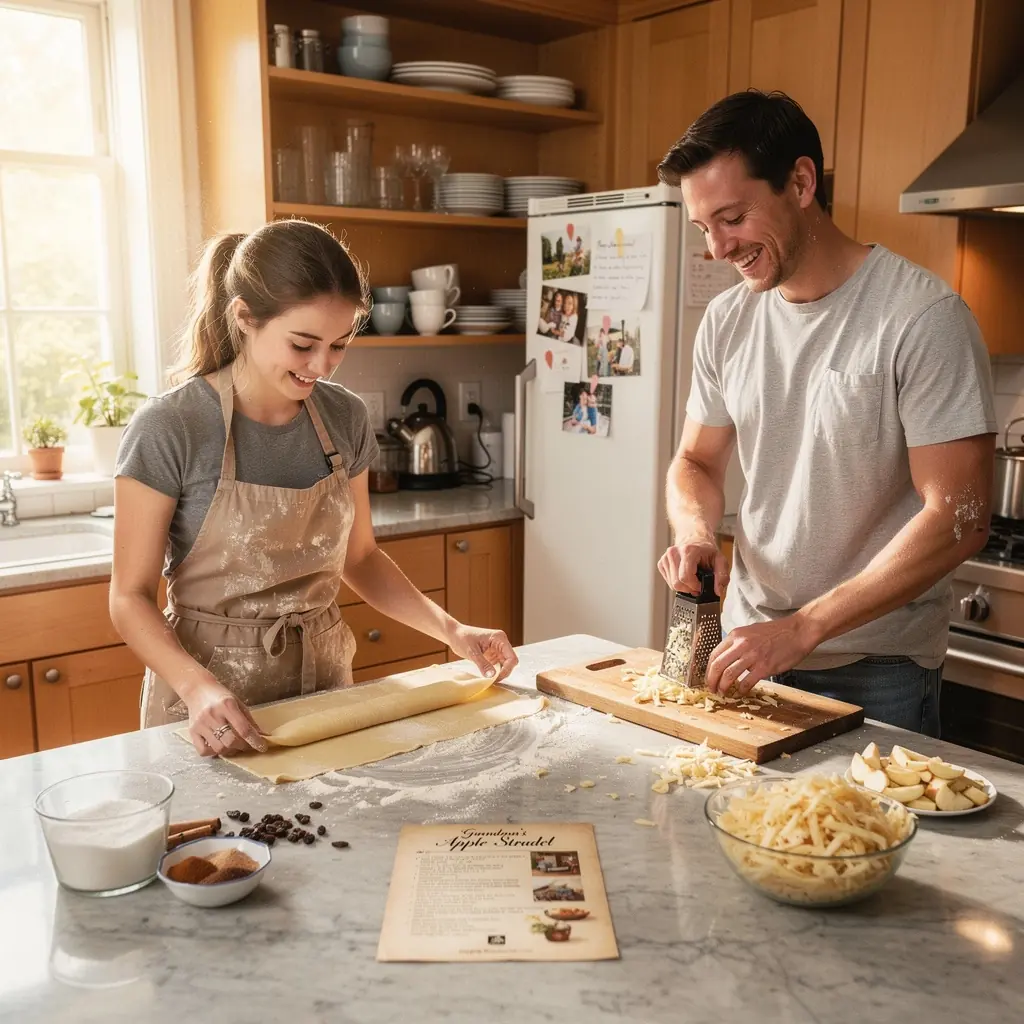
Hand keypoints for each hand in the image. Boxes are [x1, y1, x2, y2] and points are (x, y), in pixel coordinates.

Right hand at [183, 677, 267, 756]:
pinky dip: (214, 752)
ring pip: (218, 748)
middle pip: (231, 741)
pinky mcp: (192, 732)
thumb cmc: (220, 696)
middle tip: (246, 745)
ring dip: (230, 751)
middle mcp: (213, 715)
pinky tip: (218, 745)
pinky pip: (203, 751)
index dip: (255, 740)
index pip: (243, 728)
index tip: (262, 747)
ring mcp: (200, 724)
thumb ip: (249, 720)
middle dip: (243, 746)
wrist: (197, 689)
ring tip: (234, 745)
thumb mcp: (238, 703)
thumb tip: (263, 736)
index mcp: (227, 705)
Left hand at [448, 623, 517, 683]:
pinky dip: (494, 672)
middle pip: (510, 662)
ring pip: (505, 665)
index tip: (496, 678)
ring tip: (490, 680)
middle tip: (492, 681)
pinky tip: (488, 676)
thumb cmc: (461, 638)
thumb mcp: (472, 652)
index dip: (507, 669)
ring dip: (499, 673)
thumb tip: (492, 676)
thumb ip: (483, 664)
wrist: (454, 634)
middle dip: (503, 672)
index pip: (511, 657)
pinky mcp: (492, 654)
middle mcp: (501, 643)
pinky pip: (498, 665)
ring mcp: (497, 648)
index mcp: (499, 638)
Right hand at [658, 535, 728, 596]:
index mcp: (688, 550)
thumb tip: (718, 591)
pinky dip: (678, 583)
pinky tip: (685, 576)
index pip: (685, 577)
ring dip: (684, 587)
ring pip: (672, 585)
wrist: (694, 538)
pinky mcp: (661, 563)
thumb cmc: (705, 549)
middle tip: (698, 584)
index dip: (695, 586)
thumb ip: (722, 575)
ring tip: (693, 578)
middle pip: (677, 583)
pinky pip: (669, 582)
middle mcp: (674, 552)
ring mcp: (665, 557)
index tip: (702, 585)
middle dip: (689, 588)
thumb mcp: (720, 560)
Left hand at [704, 615, 820, 694]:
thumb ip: (738, 643)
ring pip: (728, 675)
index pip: (714, 654)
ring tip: (723, 692)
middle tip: (712, 688)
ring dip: (723, 686)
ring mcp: (752, 656)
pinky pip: (746, 682)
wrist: (798, 631)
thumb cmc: (777, 632)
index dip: (708, 669)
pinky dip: (741, 690)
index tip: (709, 677)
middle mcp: (741, 644)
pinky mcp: (764, 667)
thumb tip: (727, 658)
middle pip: (717, 665)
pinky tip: (741, 692)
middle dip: (711, 680)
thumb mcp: (751, 631)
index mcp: (736, 635)